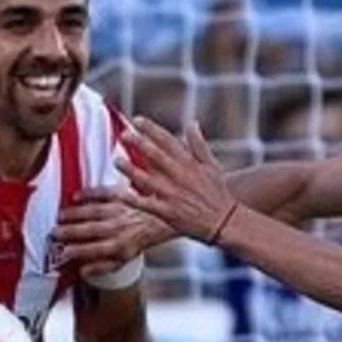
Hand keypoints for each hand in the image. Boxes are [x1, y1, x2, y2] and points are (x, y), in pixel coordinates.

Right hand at [53, 188, 174, 274]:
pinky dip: (89, 193)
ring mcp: (120, 211)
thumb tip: (84, 272)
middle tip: (55, 232)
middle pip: (91, 230)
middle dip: (71, 232)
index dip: (79, 251)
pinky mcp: (122, 196)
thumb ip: (104, 266)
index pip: (96, 250)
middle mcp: (119, 228)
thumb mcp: (125, 258)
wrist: (163, 219)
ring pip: (94, 212)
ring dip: (76, 214)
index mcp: (120, 246)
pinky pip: (103, 193)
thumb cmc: (142, 238)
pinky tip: (75, 196)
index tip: (65, 252)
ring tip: (60, 216)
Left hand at [114, 118, 238, 244]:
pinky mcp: (168, 212)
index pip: (168, 141)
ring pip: (148, 180)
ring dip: (131, 170)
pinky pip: (147, 205)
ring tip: (116, 161)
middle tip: (123, 134)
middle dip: (139, 143)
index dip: (152, 129)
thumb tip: (192, 122)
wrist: (225, 221)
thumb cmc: (218, 192)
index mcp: (189, 163)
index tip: (137, 120)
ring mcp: (173, 194)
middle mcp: (180, 176)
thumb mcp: (212, 165)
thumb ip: (199, 144)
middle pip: (156, 156)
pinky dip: (133, 200)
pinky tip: (119, 194)